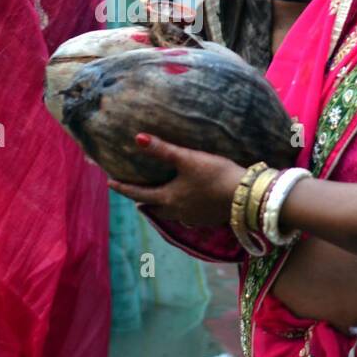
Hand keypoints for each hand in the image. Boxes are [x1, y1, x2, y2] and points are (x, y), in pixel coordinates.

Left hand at [108, 133, 243, 228]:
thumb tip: (137, 138)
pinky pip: (187, 215)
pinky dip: (180, 208)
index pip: (138, 194)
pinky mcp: (208, 218)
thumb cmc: (215, 175)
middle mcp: (177, 212)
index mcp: (168, 198)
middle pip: (154, 207)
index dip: (123, 187)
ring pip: (170, 213)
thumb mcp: (187, 159)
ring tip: (159, 198)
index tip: (110, 182)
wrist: (246, 196)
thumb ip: (162, 150)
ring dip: (162, 206)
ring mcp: (193, 218)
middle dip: (143, 200)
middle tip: (135, 194)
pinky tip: (187, 202)